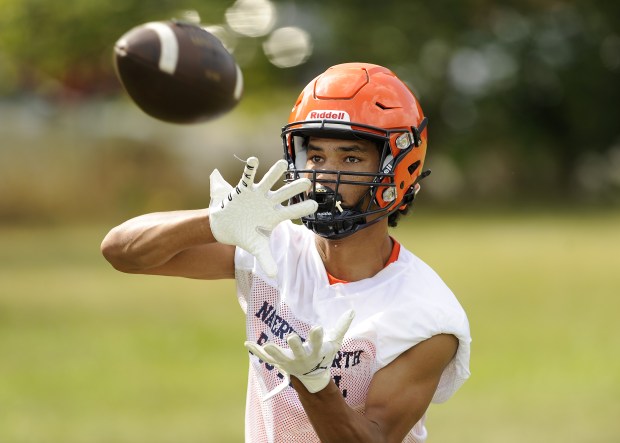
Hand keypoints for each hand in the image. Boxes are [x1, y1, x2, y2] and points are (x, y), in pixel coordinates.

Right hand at [209, 157, 317, 277]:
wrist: (226, 226)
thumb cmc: (246, 235)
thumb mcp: (257, 247)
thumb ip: (266, 259)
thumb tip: (275, 276)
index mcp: (275, 216)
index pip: (292, 211)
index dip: (303, 208)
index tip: (315, 203)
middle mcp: (269, 202)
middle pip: (284, 193)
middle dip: (295, 188)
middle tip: (308, 181)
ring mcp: (257, 194)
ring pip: (268, 181)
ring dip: (274, 173)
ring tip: (282, 164)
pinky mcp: (243, 189)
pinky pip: (248, 177)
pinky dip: (250, 169)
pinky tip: (253, 160)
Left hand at [245, 309, 354, 399]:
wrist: (312, 377)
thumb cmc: (323, 356)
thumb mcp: (334, 343)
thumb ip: (342, 327)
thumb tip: (352, 310)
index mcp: (315, 352)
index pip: (317, 343)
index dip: (317, 336)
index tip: (318, 328)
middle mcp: (301, 358)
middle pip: (298, 352)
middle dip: (295, 346)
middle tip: (292, 337)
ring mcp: (288, 362)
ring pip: (279, 358)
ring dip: (273, 352)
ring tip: (266, 345)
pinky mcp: (278, 362)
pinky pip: (265, 359)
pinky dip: (256, 352)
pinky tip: (248, 343)